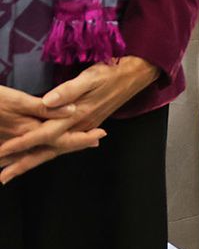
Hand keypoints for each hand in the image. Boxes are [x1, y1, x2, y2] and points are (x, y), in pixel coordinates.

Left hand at [0, 59, 156, 184]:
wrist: (136, 75)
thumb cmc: (112, 72)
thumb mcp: (90, 76)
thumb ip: (68, 91)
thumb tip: (46, 102)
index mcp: (77, 115)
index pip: (45, 134)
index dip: (23, 143)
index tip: (3, 151)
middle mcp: (80, 126)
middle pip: (48, 150)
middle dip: (24, 163)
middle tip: (3, 177)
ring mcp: (84, 128)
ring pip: (55, 150)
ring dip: (33, 161)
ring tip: (13, 171)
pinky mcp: (87, 125)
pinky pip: (63, 145)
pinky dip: (48, 153)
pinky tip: (41, 156)